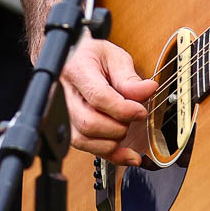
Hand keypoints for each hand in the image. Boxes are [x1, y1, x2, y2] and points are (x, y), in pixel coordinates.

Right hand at [59, 35, 157, 165]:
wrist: (69, 59)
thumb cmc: (90, 55)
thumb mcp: (113, 56)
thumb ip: (129, 76)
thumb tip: (148, 90)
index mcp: (76, 71)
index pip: (98, 97)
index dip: (123, 109)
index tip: (140, 110)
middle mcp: (62, 96)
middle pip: (90, 123)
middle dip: (119, 126)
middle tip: (135, 115)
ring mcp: (61, 115)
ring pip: (85, 140)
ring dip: (113, 140)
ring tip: (126, 126)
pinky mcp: (67, 128)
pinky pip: (85, 148)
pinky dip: (109, 155)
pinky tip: (127, 155)